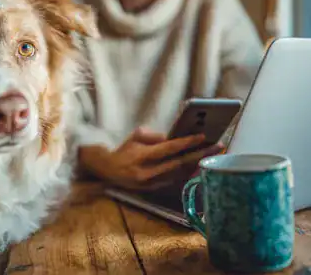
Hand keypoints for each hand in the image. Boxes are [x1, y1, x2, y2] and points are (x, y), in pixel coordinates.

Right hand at [78, 127, 222, 190]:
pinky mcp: (155, 189)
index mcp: (142, 156)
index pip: (168, 149)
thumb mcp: (135, 136)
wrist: (108, 170)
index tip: (203, 136)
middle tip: (217, 146)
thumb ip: (154, 136)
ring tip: (214, 155)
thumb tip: (173, 138)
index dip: (186, 143)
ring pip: (181, 174)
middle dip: (200, 154)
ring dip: (198, 164)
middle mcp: (148, 172)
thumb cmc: (124, 150)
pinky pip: (176, 180)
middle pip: (179, 163)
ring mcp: (152, 183)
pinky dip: (190, 173)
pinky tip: (201, 167)